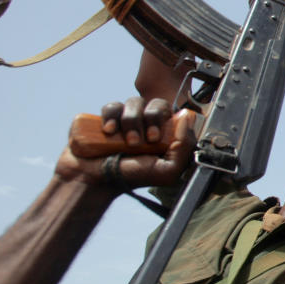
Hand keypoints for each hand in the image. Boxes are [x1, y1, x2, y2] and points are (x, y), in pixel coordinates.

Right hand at [55, 97, 196, 189]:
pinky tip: (108, 132)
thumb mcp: (167, 171)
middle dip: (149, 119)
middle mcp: (148, 121)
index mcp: (165, 131)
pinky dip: (111, 116)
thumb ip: (184, 146)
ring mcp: (128, 117)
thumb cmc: (134, 176)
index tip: (155, 138)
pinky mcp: (108, 117)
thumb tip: (187, 117)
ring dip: (131, 121)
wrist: (97, 180)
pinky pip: (113, 106)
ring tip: (126, 143)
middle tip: (141, 141)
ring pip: (135, 102)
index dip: (165, 119)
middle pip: (156, 103)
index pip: (173, 111)